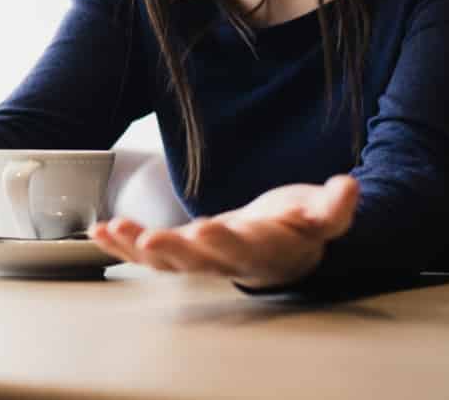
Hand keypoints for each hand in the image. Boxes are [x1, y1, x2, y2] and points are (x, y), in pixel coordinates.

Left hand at [90, 175, 358, 288]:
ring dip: (137, 248)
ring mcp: (199, 259)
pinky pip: (146, 256)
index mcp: (261, 250)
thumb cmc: (299, 227)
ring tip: (113, 229)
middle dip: (173, 249)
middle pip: (198, 261)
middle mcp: (226, 260)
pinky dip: (121, 246)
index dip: (226, 240)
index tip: (209, 227)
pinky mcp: (180, 252)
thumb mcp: (322, 215)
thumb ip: (335, 207)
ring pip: (165, 262)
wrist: (282, 249)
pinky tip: (99, 230)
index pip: (243, 248)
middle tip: (151, 237)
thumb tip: (349, 186)